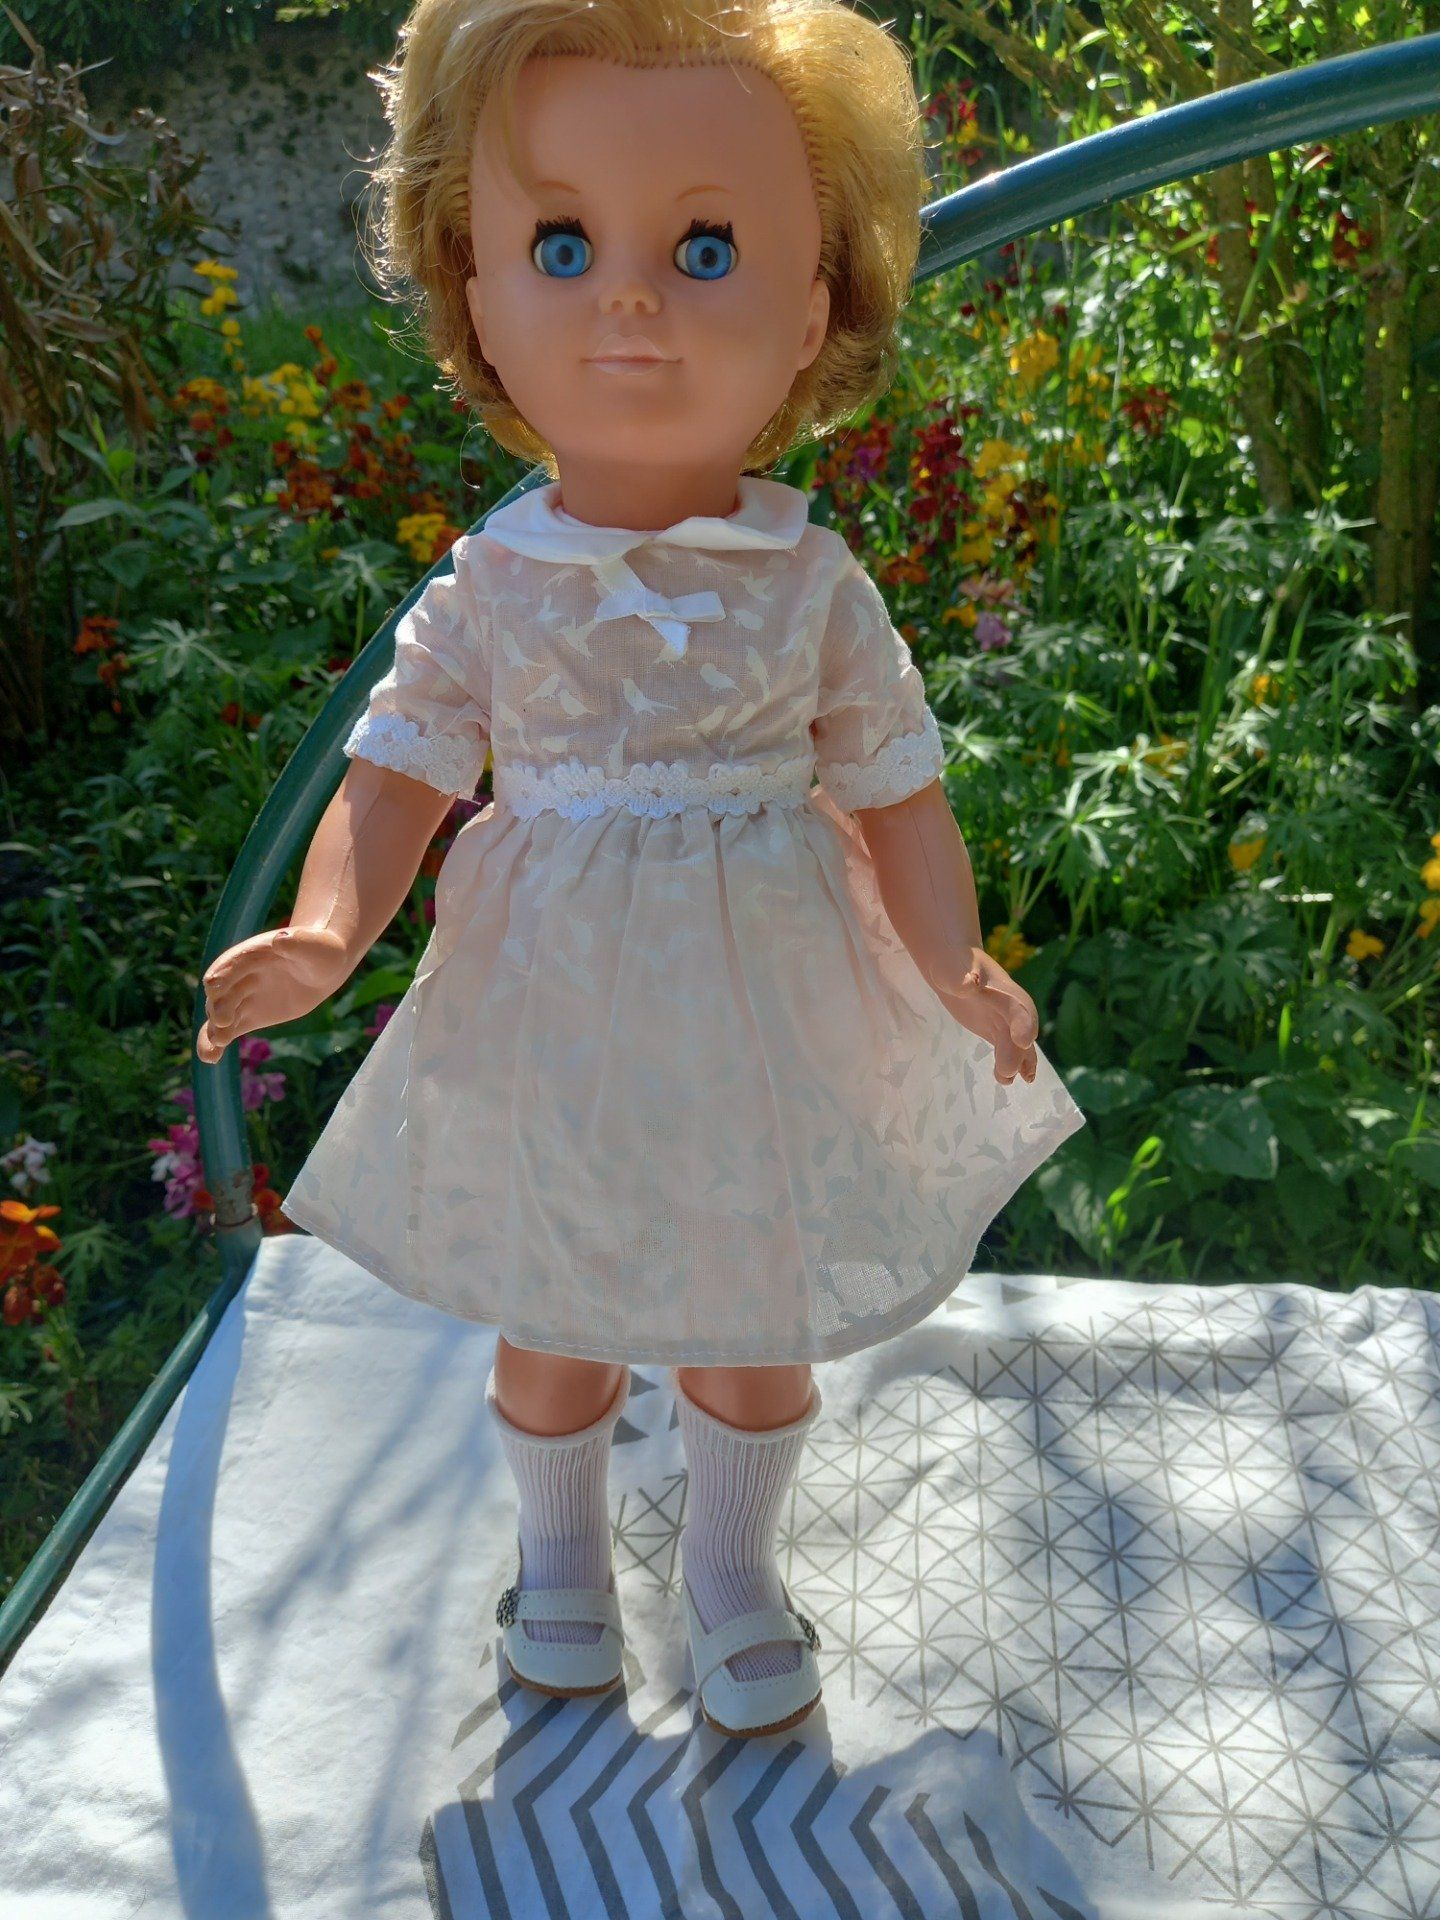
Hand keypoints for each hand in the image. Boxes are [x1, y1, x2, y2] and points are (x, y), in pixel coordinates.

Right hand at [195, 926, 351, 1064]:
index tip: (213, 985)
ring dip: (214, 1029)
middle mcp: (239, 976)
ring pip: (220, 1014)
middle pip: (223, 991)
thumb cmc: (320, 952)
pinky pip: (227, 1030)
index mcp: (252, 953)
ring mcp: (241, 998)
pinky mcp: (248, 1017)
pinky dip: (215, 1044)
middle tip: (223, 1020)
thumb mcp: (314, 947)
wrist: (322, 970)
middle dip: (220, 1004)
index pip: (232, 962)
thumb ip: (298, 944)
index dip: (223, 973)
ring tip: (215, 1045)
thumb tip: (281, 939)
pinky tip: (209, 1058)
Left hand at [932, 946, 1038, 1085]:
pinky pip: (1010, 1049)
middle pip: (1019, 1032)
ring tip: (1005, 1080)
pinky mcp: (998, 1031)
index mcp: (1004, 989)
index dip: (1024, 1023)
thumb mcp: (952, 968)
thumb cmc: (953, 963)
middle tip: (1005, 1072)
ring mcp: (1006, 1020)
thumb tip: (966, 983)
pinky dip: (1014, 1064)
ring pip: (1018, 1045)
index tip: (1024, 1041)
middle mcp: (1011, 1006)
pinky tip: (1009, 1080)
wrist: (955, 965)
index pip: (1019, 1006)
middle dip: (1016, 1052)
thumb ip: (959, 977)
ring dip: (1016, 1063)